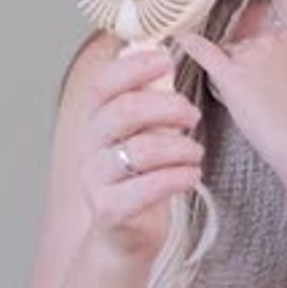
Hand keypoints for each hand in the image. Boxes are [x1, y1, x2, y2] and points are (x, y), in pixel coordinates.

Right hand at [77, 46, 202, 260]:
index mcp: (96, 120)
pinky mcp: (109, 210)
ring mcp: (96, 179)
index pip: (104, 83)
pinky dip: (177, 177)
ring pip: (140, 150)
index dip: (135, 67)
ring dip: (179, 147)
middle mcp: (90, 146)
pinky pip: (147, 188)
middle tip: (192, 114)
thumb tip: (159, 53)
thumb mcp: (143, 133)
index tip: (167, 60)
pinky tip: (193, 174)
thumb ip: (148, 99)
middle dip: (166, 106)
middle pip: (124, 111)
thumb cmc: (141, 176)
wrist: (126, 234)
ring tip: (196, 152)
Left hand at [176, 16, 286, 187]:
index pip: (263, 42)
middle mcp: (270, 41)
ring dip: (229, 74)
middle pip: (242, 48)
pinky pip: (206, 53)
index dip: (260, 65)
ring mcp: (250, 57)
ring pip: (226, 56)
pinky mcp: (232, 76)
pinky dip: (190, 44)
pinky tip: (178, 36)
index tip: (269, 85)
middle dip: (244, 69)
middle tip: (260, 100)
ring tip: (249, 103)